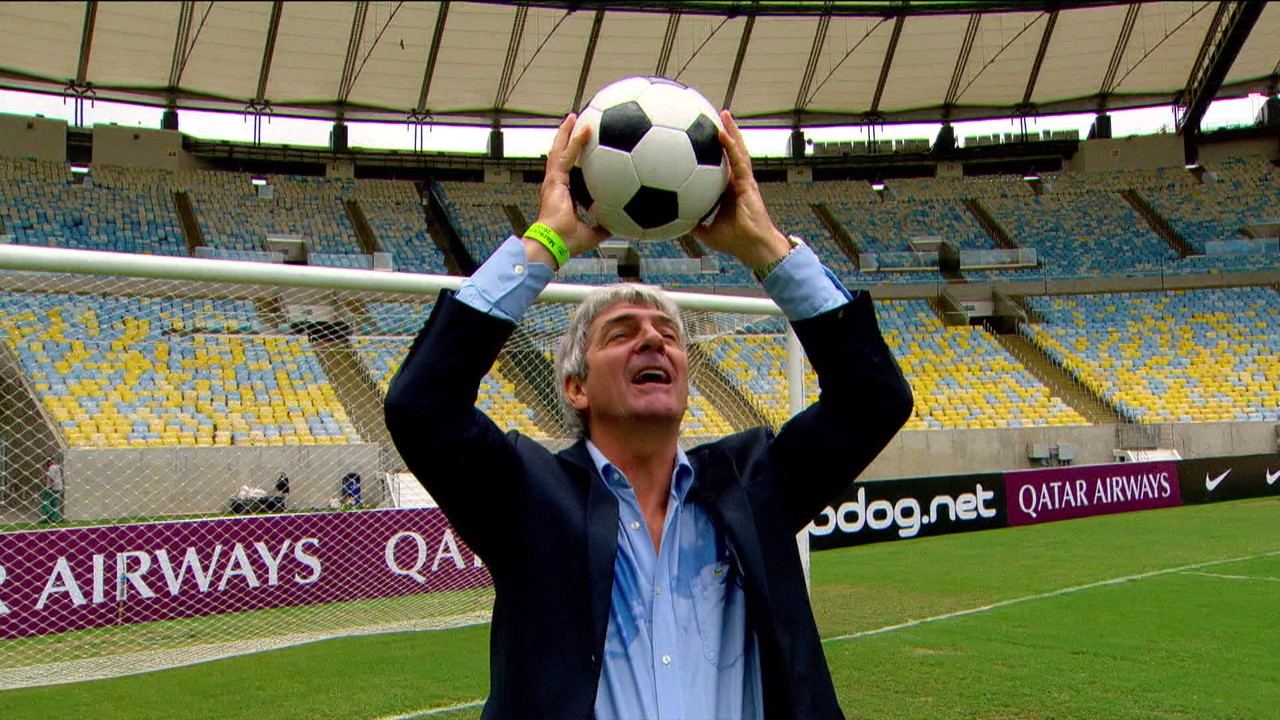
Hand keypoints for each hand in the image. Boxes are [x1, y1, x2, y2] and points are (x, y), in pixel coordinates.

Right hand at [524, 113, 609, 268]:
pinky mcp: (554, 179)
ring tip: (573, 117)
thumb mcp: (593, 234)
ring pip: (559, 150)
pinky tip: (584, 129)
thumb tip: (621, 224)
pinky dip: (575, 140)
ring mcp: (553, 180)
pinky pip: (565, 155)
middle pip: (561, 156)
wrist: (554, 243)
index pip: (568, 173)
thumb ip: (605, 226)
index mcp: (563, 195)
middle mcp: (557, 185)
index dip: (573, 160)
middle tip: (575, 124)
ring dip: (566, 132)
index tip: (582, 151)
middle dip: (567, 140)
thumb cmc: (567, 242)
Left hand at [691, 110, 790, 270]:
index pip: (719, 165)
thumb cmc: (735, 240)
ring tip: (724, 114)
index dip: (714, 151)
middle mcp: (736, 181)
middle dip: (724, 133)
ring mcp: (744, 180)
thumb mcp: (705, 232)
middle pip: (730, 152)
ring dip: (731, 131)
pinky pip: (738, 160)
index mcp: (727, 190)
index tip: (703, 137)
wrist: (752, 246)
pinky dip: (731, 145)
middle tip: (714, 116)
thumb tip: (672, 222)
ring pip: (737, 150)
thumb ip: (691, 224)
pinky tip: (723, 133)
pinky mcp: (748, 182)